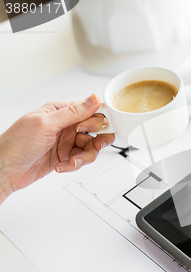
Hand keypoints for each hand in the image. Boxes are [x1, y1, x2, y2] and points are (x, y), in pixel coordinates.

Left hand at [0, 94, 114, 203]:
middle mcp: (66, 126)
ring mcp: (67, 142)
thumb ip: (73, 112)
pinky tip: (60, 165)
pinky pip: (82, 160)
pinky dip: (74, 165)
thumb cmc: (16, 143)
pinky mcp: (66, 157)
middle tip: (89, 145)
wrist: (5, 170)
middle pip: (96, 131)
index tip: (92, 130)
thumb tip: (93, 98)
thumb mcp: (46, 123)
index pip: (91, 111)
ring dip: (84, 157)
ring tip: (71, 161)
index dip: (97, 121)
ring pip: (92, 148)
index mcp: (61, 111)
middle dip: (96, 141)